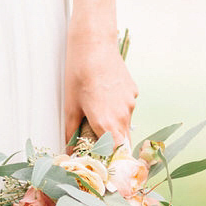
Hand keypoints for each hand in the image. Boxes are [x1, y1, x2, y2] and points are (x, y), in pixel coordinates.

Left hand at [64, 23, 138, 147]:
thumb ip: (73, 130)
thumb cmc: (78, 74)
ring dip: (115, 125)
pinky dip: (119, 108)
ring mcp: (131, 103)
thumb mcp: (71, 105)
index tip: (101, 160)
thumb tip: (71, 148)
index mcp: (106, 123)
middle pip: (123, 142)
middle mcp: (123, 116)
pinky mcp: (134, 92)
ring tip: (98, 110)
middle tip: (97, 141)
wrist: (94, 44)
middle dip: (112, 145)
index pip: (116, 153)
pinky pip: (128, 108)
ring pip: (126, 124)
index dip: (110, 159)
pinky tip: (105, 95)